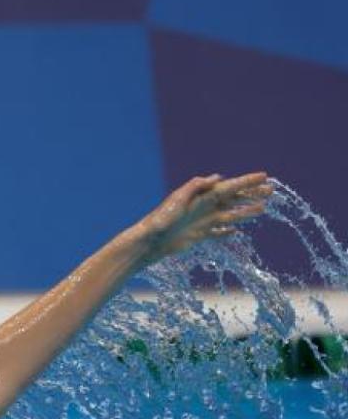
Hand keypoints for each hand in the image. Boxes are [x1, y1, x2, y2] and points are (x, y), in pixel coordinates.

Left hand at [129, 172, 271, 265]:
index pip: (229, 186)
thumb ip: (195, 187)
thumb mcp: (178, 200)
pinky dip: (225, 231)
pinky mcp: (197, 235)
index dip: (247, 181)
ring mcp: (201, 221)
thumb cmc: (161, 219)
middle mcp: (203, 207)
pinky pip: (215, 232)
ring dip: (245, 212)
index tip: (264, 176)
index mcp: (201, 196)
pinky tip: (234, 232)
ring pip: (229, 214)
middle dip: (251, 194)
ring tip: (263, 209)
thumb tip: (217, 178)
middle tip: (271, 191)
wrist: (148, 242)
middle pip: (233, 199)